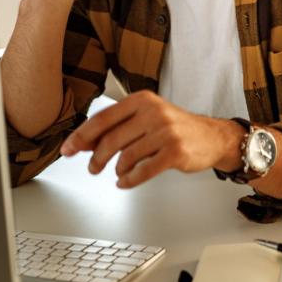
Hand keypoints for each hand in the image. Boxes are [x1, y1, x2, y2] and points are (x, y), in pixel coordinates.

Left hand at [58, 91, 239, 188]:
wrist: (213, 137)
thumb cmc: (176, 128)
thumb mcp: (147, 118)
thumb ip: (118, 127)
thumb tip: (83, 143)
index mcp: (142, 100)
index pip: (103, 118)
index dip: (81, 137)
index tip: (68, 150)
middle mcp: (154, 112)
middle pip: (111, 139)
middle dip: (96, 158)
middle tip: (93, 168)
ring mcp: (166, 132)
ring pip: (126, 157)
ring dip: (117, 171)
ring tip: (118, 174)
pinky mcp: (175, 152)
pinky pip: (143, 171)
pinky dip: (129, 180)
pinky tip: (126, 182)